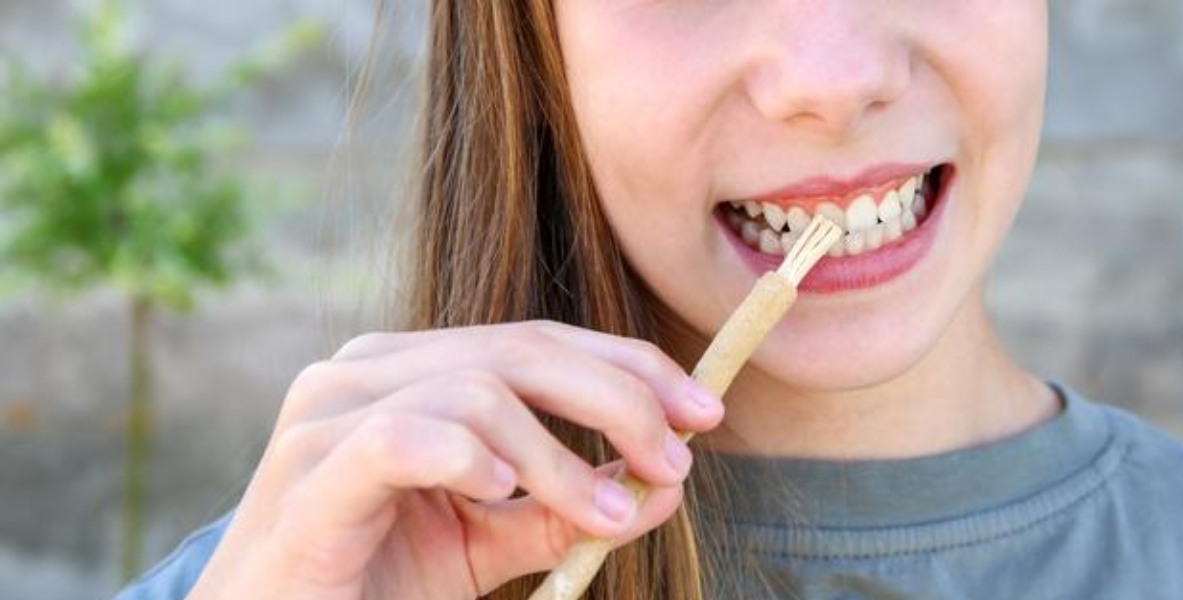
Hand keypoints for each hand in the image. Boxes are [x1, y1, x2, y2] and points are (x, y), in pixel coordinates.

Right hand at [185, 321, 723, 599]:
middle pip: (520, 351)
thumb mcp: (489, 540)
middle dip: (617, 400)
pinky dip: (467, 459)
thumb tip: (664, 483)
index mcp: (411, 370)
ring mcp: (329, 413)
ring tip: (602, 514)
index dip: (630, 368)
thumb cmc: (375, 580)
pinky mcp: (307, 471)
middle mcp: (367, 371)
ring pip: (474, 391)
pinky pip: (403, 436)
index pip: (539, 341)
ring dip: (558, 457)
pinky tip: (497, 495)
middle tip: (674, 459)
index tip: (703, 412)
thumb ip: (565, 507)